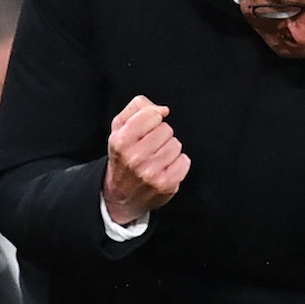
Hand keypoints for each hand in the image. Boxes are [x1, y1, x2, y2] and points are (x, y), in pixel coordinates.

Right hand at [102, 96, 190, 224]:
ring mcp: (150, 173)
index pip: (152, 115)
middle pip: (166, 129)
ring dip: (170, 149)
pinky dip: (178, 163)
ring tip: (158, 158)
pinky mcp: (165, 184)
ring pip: (176, 144)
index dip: (152, 118)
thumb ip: (137, 107)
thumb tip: (163, 110)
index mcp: (121, 140)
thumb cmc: (123, 156)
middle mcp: (134, 157)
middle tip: (151, 146)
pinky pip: (184, 161)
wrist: (121, 196)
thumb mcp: (119, 127)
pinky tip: (167, 167)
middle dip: (161, 135)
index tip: (147, 128)